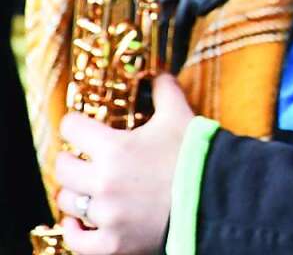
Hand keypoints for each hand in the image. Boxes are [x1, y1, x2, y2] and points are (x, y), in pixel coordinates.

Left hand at [55, 74, 193, 254]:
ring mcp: (107, 215)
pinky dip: (74, 230)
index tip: (79, 126)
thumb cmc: (194, 154)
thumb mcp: (178, 113)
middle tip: (81, 157)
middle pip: (63, 167)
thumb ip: (164, 88)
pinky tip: (78, 221)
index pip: (71, 128)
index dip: (74, 124)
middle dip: (70, 159)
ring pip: (68, 202)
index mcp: (114, 148)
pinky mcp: (113, 243)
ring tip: (84, 186)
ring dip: (74, 192)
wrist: (213, 197)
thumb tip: (157, 72)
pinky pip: (77, 241)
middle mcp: (103, 182)